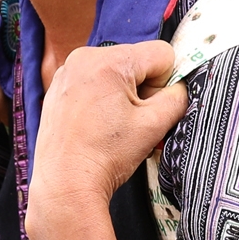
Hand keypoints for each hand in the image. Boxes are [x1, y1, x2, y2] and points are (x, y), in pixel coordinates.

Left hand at [26, 42, 187, 225]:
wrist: (65, 185)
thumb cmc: (106, 156)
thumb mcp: (155, 125)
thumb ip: (178, 97)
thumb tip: (180, 86)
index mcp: (109, 61)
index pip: (161, 54)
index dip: (165, 83)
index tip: (149, 110)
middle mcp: (84, 57)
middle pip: (137, 61)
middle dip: (143, 88)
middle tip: (131, 121)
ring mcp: (67, 72)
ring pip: (116, 71)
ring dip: (123, 93)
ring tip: (112, 125)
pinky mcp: (58, 88)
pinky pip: (94, 81)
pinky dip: (102, 98)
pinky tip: (96, 124)